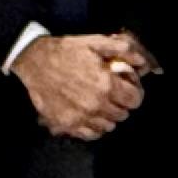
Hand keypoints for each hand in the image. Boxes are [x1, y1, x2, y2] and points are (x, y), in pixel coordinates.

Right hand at [15, 32, 146, 139]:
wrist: (35, 61)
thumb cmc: (67, 51)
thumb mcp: (97, 42)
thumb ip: (124, 50)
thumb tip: (142, 62)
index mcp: (106, 85)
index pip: (135, 100)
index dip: (134, 93)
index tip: (128, 88)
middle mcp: (96, 104)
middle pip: (122, 114)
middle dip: (121, 104)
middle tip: (112, 94)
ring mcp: (81, 117)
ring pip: (108, 126)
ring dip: (107, 116)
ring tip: (100, 104)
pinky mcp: (67, 124)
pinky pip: (90, 134)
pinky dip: (93, 127)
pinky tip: (89, 115)